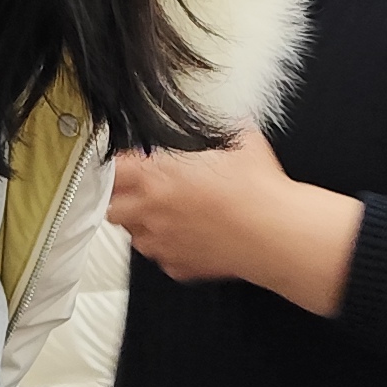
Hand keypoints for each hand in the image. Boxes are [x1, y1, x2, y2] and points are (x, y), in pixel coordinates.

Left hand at [108, 132, 362, 315]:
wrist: (275, 233)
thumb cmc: (258, 191)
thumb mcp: (242, 141)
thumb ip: (224, 130)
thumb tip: (232, 120)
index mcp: (158, 177)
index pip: (113, 170)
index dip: (119, 166)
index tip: (127, 165)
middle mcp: (152, 212)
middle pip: (111, 208)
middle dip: (121, 200)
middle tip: (139, 193)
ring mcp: (163, 243)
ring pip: (134, 237)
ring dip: (143, 226)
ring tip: (166, 216)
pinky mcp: (179, 266)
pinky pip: (162, 258)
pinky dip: (169, 249)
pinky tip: (188, 238)